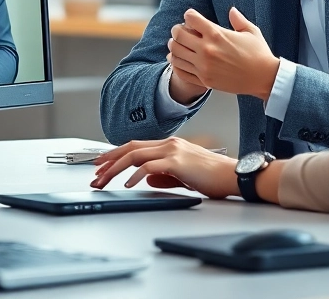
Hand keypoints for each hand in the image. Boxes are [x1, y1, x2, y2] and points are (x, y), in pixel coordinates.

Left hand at [90, 138, 238, 198]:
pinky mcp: (177, 162)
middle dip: (109, 160)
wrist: (233, 175)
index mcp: (170, 145)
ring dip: (115, 168)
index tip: (101, 163)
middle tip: (95, 172)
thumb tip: (145, 179)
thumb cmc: (214, 177)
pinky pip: (149, 167)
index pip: (135, 146)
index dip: (115, 154)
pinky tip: (128, 184)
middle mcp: (169, 143)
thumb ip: (163, 175)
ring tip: (104, 180)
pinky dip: (134, 175)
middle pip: (130, 148)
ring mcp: (172, 150)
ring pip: (135, 155)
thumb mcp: (183, 176)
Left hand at [168, 7, 279, 100]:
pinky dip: (176, 64)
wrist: (264, 78)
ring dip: (174, 47)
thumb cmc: (259, 54)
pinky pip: (180, 71)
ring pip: (175, 53)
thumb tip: (231, 10)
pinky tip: (179, 59)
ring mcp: (203, 67)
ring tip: (178, 45)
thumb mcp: (250, 31)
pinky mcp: (204, 80)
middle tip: (179, 30)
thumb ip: (238, 19)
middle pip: (178, 35)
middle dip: (177, 30)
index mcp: (216, 34)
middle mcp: (207, 50)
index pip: (190, 18)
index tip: (191, 17)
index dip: (190, 15)